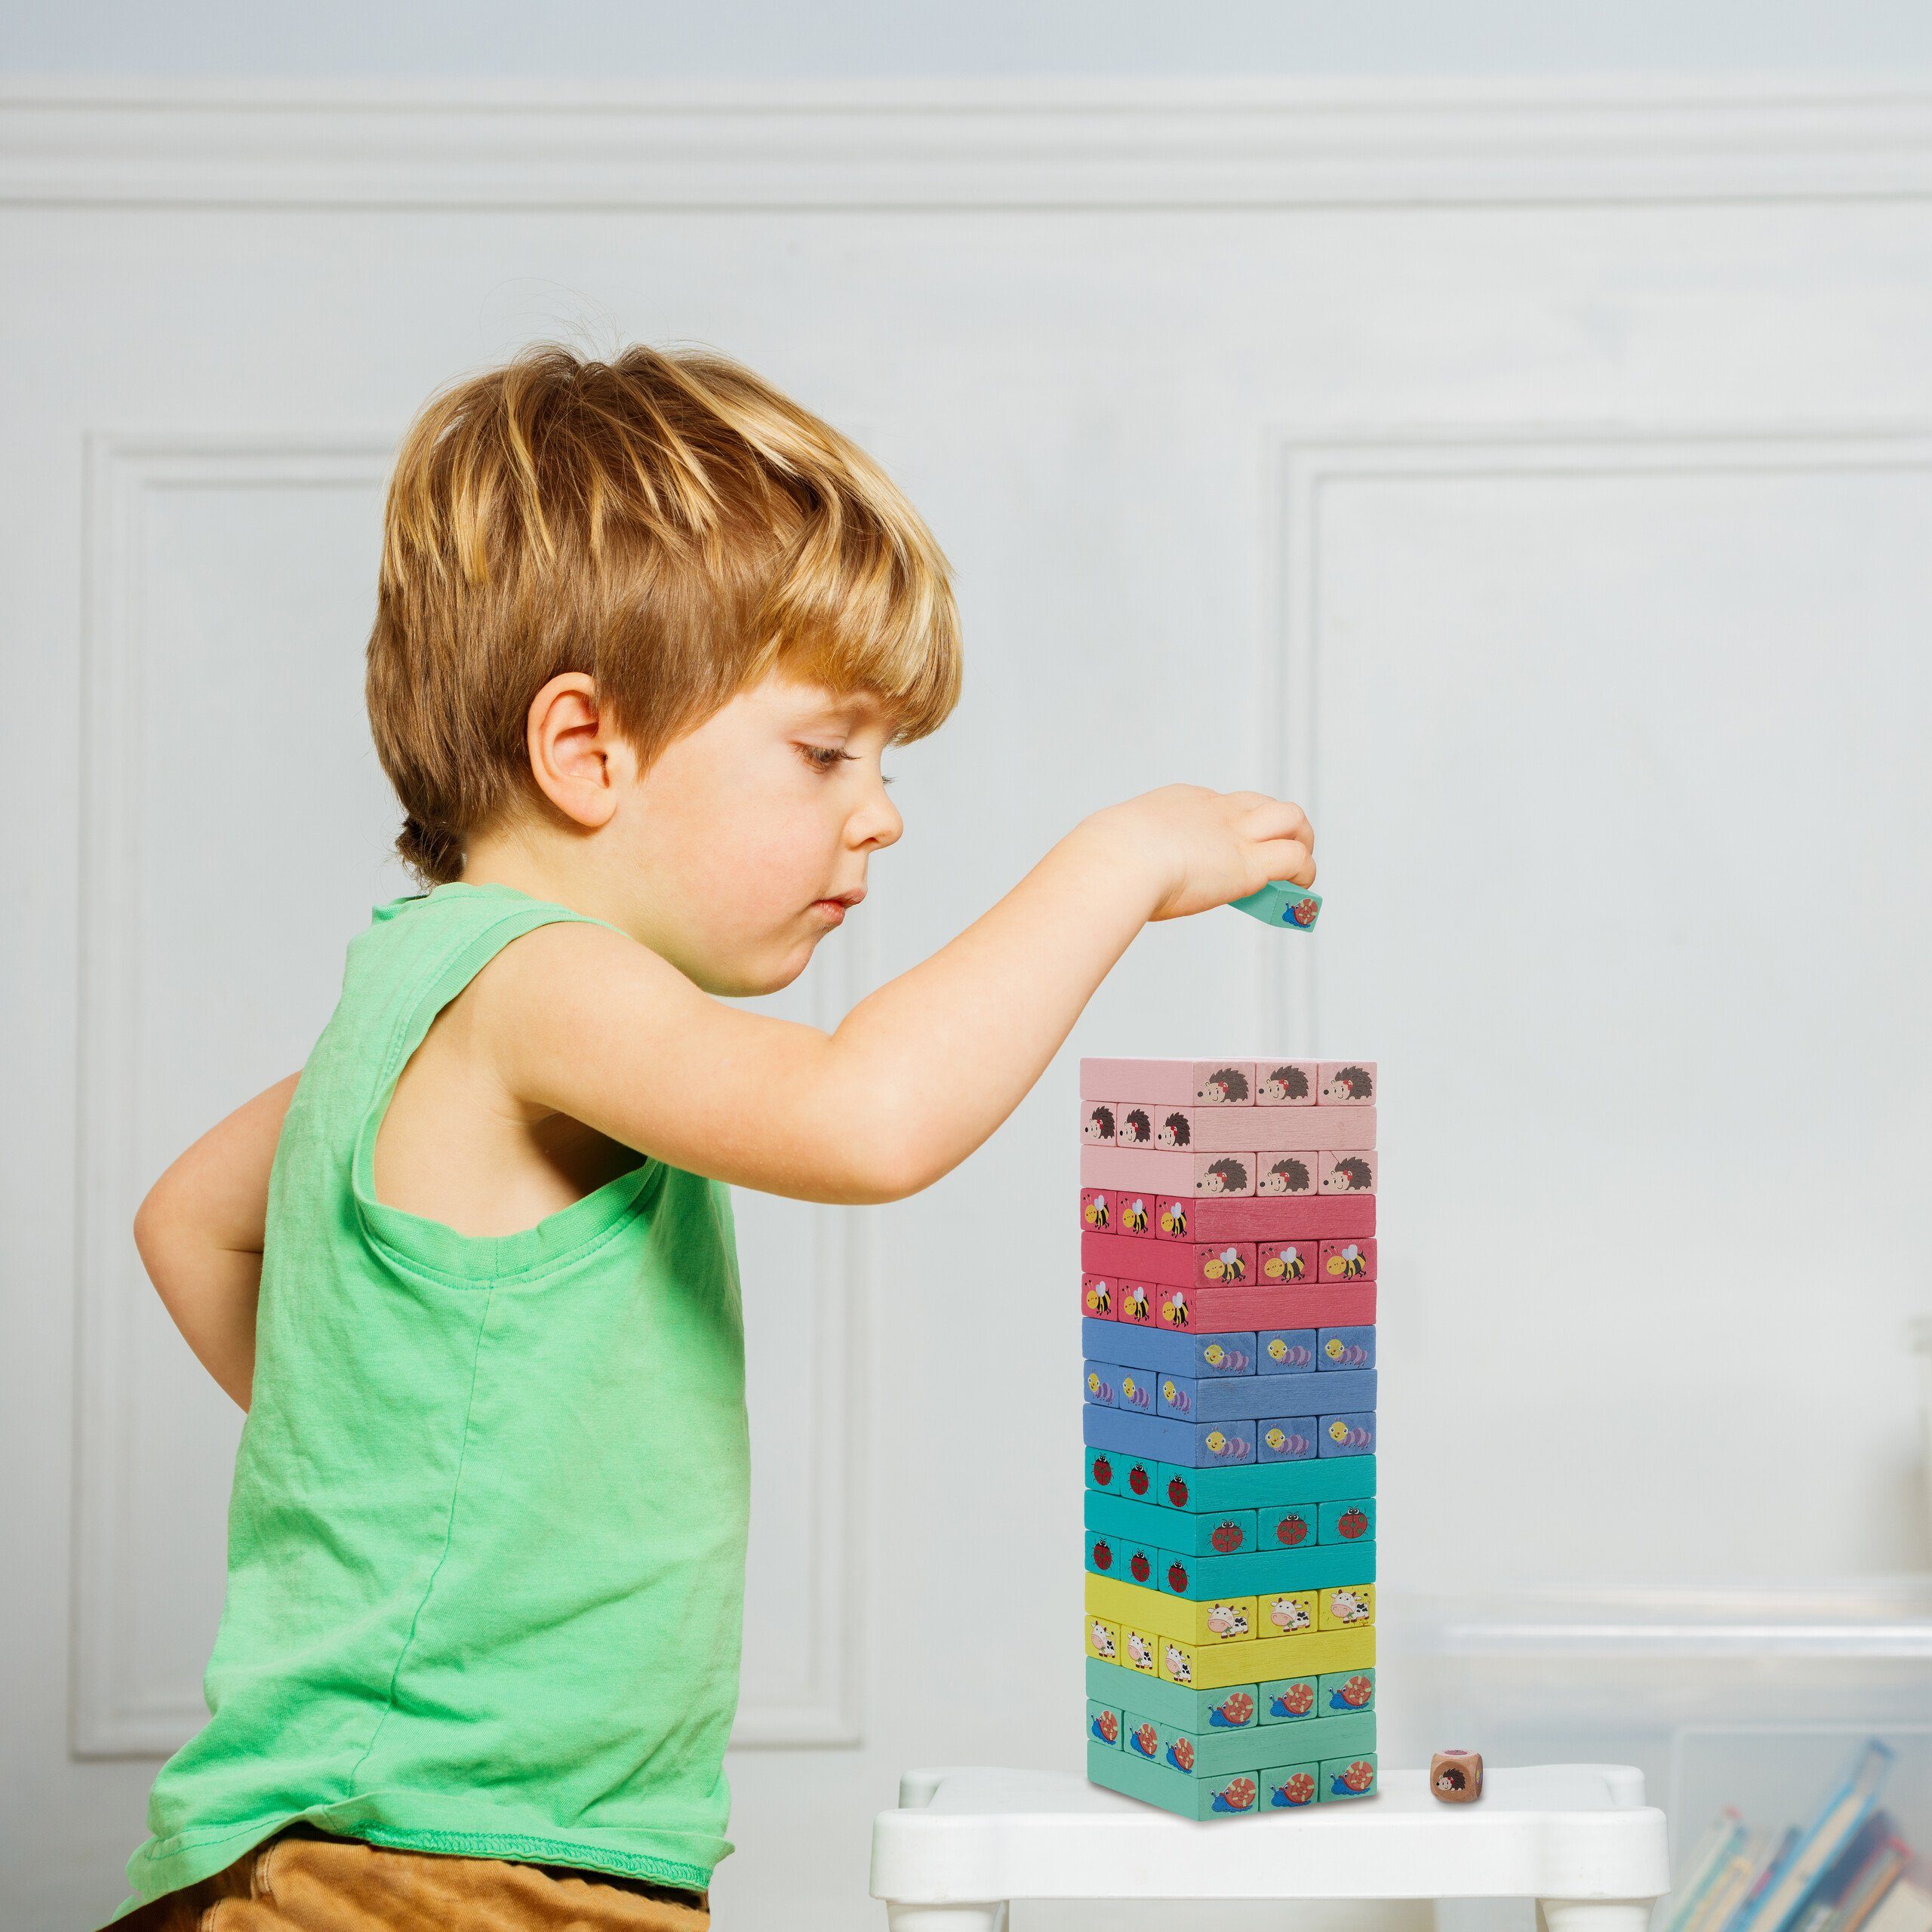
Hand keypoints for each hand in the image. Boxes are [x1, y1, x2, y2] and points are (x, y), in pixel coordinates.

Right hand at [1086, 785, 1315, 922]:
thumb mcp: (1119, 850)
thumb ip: (1129, 861)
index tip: (1229, 851)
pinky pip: (1295, 858)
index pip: (1224, 805)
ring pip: (1292, 819)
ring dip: (1301, 843)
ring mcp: (1235, 834)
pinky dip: (1303, 872)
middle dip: (1276, 827)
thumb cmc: (1106, 861)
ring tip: (1298, 871)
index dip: (1235, 827)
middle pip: (1263, 804)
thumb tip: (1110, 886)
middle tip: (1273, 856)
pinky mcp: (1250, 863)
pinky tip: (1298, 890)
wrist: (1117, 860)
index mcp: (1181, 802)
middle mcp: (1215, 809)